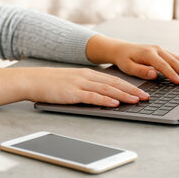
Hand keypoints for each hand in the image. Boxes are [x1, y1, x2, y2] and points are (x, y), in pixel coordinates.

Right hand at [0, 67, 149, 107]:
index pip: (114, 80)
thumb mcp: (73, 82)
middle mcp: (87, 76)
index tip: (142, 92)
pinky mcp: (72, 92)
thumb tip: (103, 97)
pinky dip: (106, 100)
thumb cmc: (51, 84)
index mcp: (88, 74)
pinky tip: (115, 103)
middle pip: (115, 83)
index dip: (130, 86)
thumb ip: (87, 87)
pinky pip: (93, 96)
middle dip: (132, 90)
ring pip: (107, 89)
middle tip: (146, 97)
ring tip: (136, 101)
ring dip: (124, 96)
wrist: (32, 80)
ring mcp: (80, 83)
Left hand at [86, 35, 178, 83]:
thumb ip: (141, 71)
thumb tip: (154, 74)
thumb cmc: (124, 59)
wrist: (121, 49)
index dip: (172, 74)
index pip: (163, 65)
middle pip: (174, 60)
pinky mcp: (162, 51)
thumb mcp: (128, 67)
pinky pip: (175, 57)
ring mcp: (160, 49)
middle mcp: (156, 49)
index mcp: (148, 53)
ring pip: (177, 58)